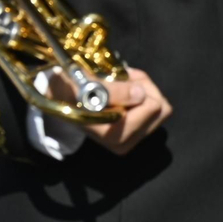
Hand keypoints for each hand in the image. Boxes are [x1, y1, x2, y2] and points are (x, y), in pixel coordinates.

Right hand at [50, 66, 172, 155]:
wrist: (61, 99)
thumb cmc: (73, 89)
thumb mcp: (87, 84)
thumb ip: (113, 91)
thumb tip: (140, 95)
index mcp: (113, 134)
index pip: (152, 106)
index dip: (139, 85)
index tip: (119, 78)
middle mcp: (124, 143)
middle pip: (161, 109)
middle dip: (145, 88)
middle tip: (122, 80)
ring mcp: (130, 141)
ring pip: (160, 111)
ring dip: (143, 92)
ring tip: (121, 86)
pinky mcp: (134, 137)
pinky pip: (155, 114)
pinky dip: (142, 98)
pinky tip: (124, 93)